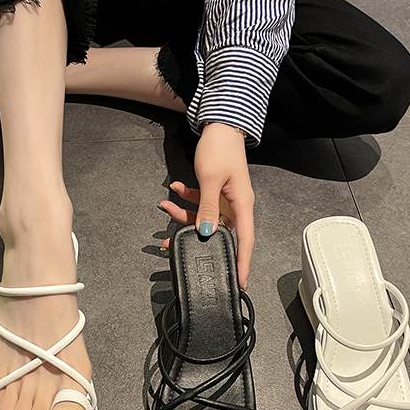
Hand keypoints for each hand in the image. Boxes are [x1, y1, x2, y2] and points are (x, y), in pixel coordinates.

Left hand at [158, 122, 254, 288]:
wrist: (220, 126)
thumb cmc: (221, 150)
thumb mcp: (211, 180)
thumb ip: (207, 208)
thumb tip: (205, 232)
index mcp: (242, 205)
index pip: (244, 242)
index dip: (242, 263)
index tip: (239, 283)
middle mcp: (235, 206)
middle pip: (217, 231)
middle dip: (193, 236)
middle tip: (170, 244)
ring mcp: (224, 200)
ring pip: (203, 218)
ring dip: (183, 214)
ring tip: (164, 207)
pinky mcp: (215, 191)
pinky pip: (200, 203)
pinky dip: (186, 199)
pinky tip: (174, 190)